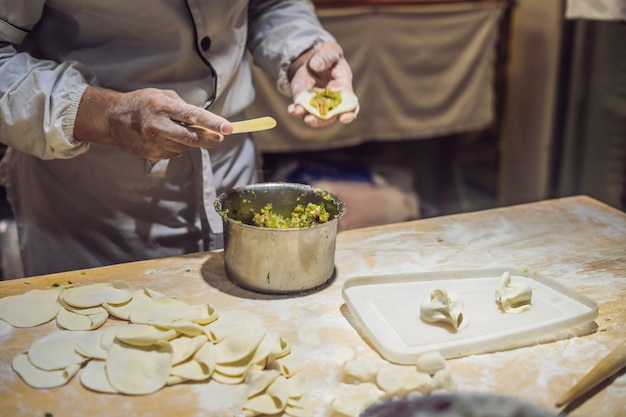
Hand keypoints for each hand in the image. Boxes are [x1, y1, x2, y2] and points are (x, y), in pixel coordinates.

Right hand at [75, 87, 233, 159]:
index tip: (229, 128)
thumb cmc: (142, 103)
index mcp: (162, 106)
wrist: (113, 119)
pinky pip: (175, 153)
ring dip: (192, 142)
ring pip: (185, 147)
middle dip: (210, 139)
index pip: (192, 115)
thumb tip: (204, 120)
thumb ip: (183, 106)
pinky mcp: (152, 154)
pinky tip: (171, 138)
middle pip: (192, 138)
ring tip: (186, 132)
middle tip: (219, 137)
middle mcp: (157, 125)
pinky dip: (179, 147)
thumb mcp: (162, 95)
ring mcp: (153, 142)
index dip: (212, 123)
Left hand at [287, 41, 358, 126]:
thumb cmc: (328, 55)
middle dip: (320, 120)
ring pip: (315, 117)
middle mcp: (332, 101)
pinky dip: (296, 111)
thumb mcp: (329, 51)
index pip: (350, 106)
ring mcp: (317, 103)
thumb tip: (316, 65)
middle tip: (310, 119)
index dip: (349, 114)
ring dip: (307, 117)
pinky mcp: (304, 101)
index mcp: (344, 89)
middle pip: (330, 117)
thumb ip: (325, 57)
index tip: (344, 118)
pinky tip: (292, 109)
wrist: (312, 59)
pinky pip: (301, 110)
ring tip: (297, 111)